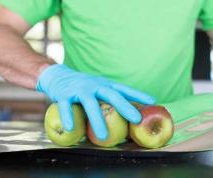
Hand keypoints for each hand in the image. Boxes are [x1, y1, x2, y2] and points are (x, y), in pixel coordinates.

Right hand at [36, 64, 155, 139]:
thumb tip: (132, 112)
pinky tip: (71, 129)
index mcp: (105, 85)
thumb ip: (112, 99)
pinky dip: (68, 118)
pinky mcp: (65, 95)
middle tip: (136, 120)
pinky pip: (67, 107)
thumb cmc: (85, 87)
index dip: (138, 94)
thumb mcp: (100, 89)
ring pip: (90, 104)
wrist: (59, 76)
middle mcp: (95, 86)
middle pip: (111, 96)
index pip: (124, 89)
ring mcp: (80, 90)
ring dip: (97, 120)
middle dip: (125, 107)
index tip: (153, 101)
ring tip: (104, 137)